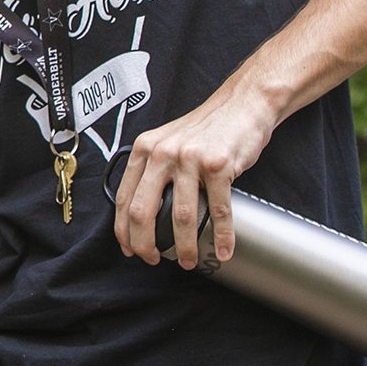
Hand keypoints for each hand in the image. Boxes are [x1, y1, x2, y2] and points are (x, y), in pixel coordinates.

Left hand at [113, 89, 275, 268]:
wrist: (242, 105)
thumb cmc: (207, 129)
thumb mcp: (167, 142)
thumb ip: (152, 169)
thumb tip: (142, 212)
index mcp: (145, 149)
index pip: (124, 198)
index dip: (124, 230)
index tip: (131, 249)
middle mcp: (162, 153)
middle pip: (144, 212)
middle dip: (146, 244)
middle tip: (155, 260)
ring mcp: (190, 159)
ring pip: (181, 216)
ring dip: (185, 246)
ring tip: (188, 260)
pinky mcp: (218, 165)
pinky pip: (218, 209)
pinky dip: (221, 235)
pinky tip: (222, 248)